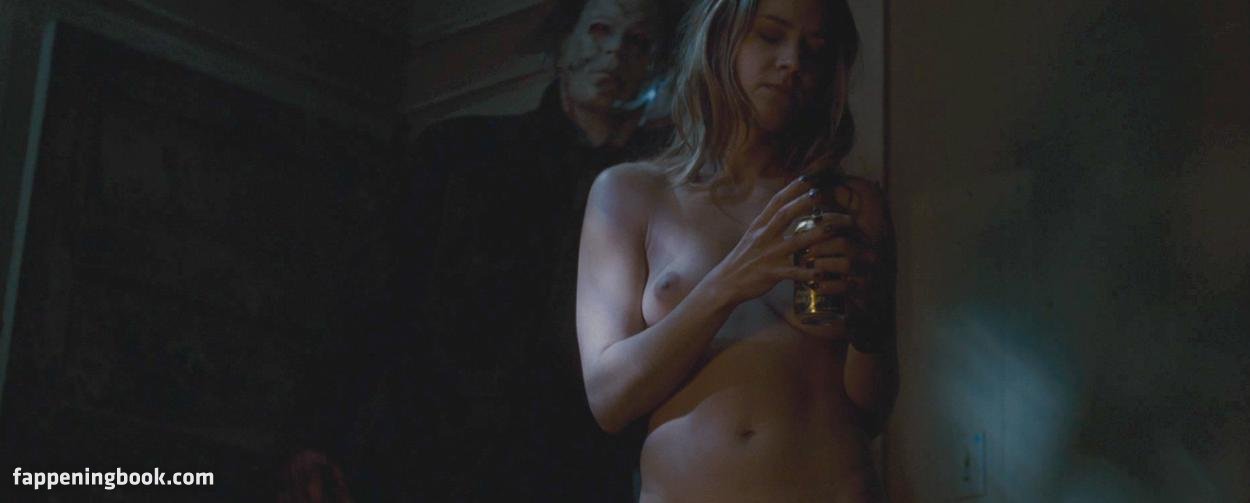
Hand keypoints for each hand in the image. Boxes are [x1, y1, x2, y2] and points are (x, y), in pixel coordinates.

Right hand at [704, 177, 856, 305]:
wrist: (725, 282)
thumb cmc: (743, 258)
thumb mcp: (752, 235)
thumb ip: (769, 222)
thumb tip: (786, 207)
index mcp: (759, 225)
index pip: (776, 201)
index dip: (792, 188)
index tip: (808, 177)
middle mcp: (763, 237)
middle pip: (785, 215)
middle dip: (804, 203)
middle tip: (822, 193)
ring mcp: (768, 255)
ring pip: (795, 242)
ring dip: (815, 234)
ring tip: (834, 228)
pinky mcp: (771, 273)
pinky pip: (793, 272)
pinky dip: (808, 272)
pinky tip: (822, 272)